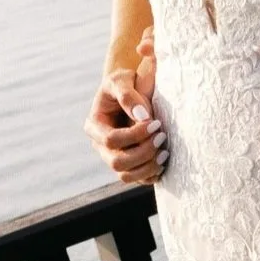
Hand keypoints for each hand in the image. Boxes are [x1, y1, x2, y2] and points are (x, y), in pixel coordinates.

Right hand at [87, 31, 167, 185]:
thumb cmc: (125, 83)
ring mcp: (113, 157)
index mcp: (94, 126)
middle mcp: (100, 146)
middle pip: (117, 162)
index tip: (156, 123)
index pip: (111, 140)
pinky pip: (138, 179)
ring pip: (126, 176)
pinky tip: (164, 161)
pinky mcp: (129, 164)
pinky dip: (152, 174)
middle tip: (162, 136)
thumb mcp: (122, 80)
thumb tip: (142, 117)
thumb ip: (128, 95)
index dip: (135, 135)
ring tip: (165, 152)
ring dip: (148, 166)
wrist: (132, 91)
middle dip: (142, 152)